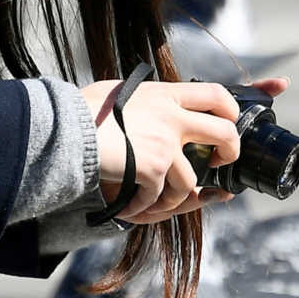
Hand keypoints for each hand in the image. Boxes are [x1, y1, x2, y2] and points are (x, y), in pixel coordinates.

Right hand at [82, 78, 259, 224]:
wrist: (67, 131)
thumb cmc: (82, 112)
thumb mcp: (119, 92)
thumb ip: (144, 99)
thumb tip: (152, 101)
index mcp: (165, 94)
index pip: (216, 94)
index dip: (230, 110)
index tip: (228, 123)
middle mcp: (172, 117)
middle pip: (225, 134)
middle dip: (229, 153)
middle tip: (217, 165)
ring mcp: (166, 143)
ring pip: (190, 180)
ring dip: (174, 197)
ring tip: (154, 200)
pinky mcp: (154, 168)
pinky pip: (160, 195)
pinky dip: (143, 205)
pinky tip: (128, 203)